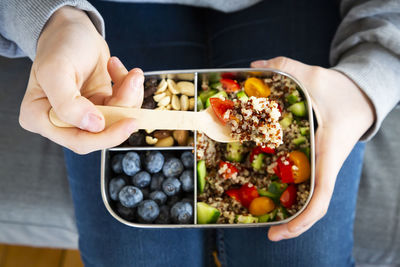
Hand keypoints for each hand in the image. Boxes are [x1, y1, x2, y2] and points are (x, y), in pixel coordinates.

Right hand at [19, 7, 143, 153]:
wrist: (73, 29)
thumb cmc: (60, 45)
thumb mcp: (57, 70)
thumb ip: (68, 104)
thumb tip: (94, 126)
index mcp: (41, 118)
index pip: (78, 140)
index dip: (107, 135)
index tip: (129, 119)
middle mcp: (61, 122)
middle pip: (102, 133)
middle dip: (124, 110)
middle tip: (134, 84)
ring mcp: (84, 115)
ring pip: (117, 119)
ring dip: (130, 96)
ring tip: (131, 73)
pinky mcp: (101, 106)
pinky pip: (123, 107)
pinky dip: (129, 88)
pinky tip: (117, 68)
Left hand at [251, 57, 374, 240]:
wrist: (362, 96)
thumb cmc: (343, 91)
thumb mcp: (315, 76)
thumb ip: (286, 67)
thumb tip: (254, 65)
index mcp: (329, 154)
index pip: (321, 196)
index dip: (302, 220)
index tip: (279, 232)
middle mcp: (325, 166)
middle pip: (312, 206)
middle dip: (292, 225)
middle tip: (265, 233)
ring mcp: (321, 166)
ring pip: (308, 198)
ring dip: (290, 212)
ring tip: (261, 220)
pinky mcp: (316, 161)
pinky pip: (305, 183)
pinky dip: (290, 192)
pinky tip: (269, 189)